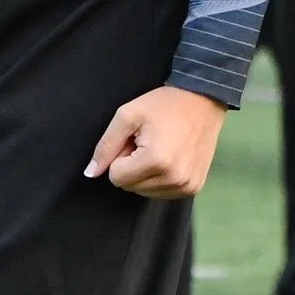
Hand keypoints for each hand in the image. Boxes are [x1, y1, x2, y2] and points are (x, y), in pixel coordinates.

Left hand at [86, 86, 227, 199]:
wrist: (203, 100)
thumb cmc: (163, 105)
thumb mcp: (128, 115)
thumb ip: (106, 146)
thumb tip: (90, 173)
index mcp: (156, 161)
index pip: (116, 178)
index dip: (120, 156)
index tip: (135, 139)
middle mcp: (173, 179)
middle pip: (130, 187)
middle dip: (132, 166)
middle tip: (147, 141)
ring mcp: (186, 186)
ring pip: (145, 193)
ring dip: (146, 173)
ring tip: (160, 148)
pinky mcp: (194, 188)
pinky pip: (163, 194)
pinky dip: (160, 178)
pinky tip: (171, 157)